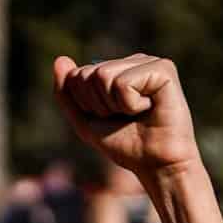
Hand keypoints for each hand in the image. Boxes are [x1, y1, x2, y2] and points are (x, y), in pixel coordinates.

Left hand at [53, 54, 198, 177]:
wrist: (155, 163)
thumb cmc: (124, 144)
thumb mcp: (85, 121)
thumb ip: (67, 93)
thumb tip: (59, 59)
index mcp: (116, 69)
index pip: (77, 77)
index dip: (86, 105)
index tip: (109, 118)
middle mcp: (132, 61)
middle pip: (88, 75)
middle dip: (98, 105)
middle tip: (124, 117)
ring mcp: (148, 62)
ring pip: (103, 76)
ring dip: (114, 105)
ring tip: (136, 113)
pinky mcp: (163, 69)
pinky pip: (123, 83)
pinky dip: (129, 105)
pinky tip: (149, 107)